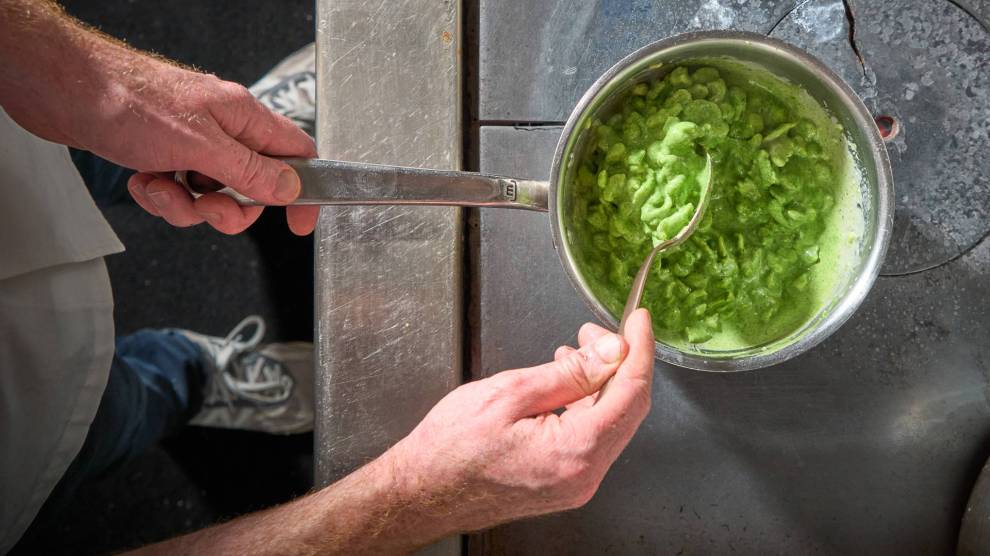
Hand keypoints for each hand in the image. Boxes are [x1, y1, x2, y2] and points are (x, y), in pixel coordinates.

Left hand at [106, 59, 317, 234]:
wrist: (61, 88)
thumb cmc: (126, 100)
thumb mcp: (200, 145)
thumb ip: (249, 170)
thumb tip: (290, 188)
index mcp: (243, 117)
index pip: (297, 154)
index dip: (303, 190)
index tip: (299, 223)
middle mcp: (222, 129)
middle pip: (252, 186)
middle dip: (229, 210)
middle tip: (206, 208)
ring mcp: (191, 141)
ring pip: (211, 196)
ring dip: (185, 206)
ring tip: (160, 188)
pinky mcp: (162, 153)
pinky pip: (178, 192)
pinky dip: (160, 195)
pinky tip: (142, 180)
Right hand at [386, 309, 654, 534]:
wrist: (422, 492)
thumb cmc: (451, 448)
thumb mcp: (508, 393)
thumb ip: (568, 373)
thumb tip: (610, 352)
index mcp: (574, 452)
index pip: (630, 393)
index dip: (639, 350)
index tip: (639, 320)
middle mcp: (583, 476)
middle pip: (627, 409)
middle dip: (619, 364)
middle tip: (595, 332)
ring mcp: (575, 484)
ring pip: (611, 423)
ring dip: (602, 384)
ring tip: (575, 353)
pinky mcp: (564, 484)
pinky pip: (593, 439)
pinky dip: (587, 406)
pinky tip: (567, 384)